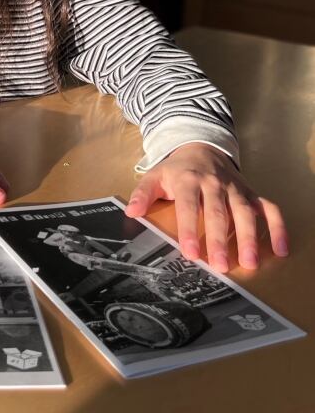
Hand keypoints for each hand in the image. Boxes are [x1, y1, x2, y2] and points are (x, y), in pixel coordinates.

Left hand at [125, 143, 288, 271]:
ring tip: (249, 262)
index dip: (189, 229)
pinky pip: (269, 208)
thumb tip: (131, 212)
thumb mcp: (155, 176)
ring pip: (245, 212)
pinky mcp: (251, 192)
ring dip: (249, 237)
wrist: (200, 147)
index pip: (189, 206)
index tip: (189, 252)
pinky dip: (278, 227)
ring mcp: (235, 188)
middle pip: (218, 213)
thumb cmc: (177, 170)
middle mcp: (214, 184)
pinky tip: (281, 249)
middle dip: (219, 239)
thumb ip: (143, 194)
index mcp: (188, 180)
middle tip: (221, 266)